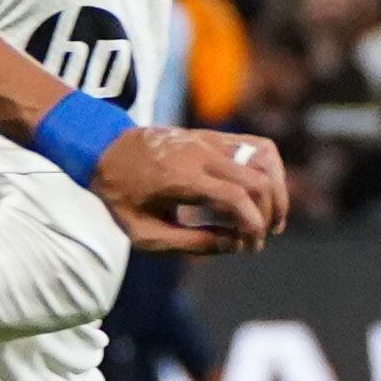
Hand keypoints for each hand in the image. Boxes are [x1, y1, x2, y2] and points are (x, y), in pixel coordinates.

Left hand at [98, 125, 287, 254]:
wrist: (104, 150)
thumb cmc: (121, 197)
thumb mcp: (145, 234)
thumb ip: (191, 243)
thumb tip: (234, 245)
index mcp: (181, 178)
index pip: (235, 197)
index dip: (253, 224)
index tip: (250, 245)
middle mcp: (201, 154)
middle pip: (257, 179)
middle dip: (268, 214)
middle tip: (258, 240)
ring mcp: (210, 140)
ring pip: (265, 158)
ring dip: (277, 190)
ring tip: (272, 219)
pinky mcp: (214, 135)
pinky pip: (257, 146)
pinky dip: (270, 170)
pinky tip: (265, 194)